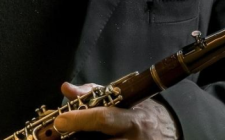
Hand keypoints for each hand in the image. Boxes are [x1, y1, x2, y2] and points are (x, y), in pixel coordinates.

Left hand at [53, 82, 180, 139]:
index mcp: (132, 119)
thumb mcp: (125, 99)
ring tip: (70, 136)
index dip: (80, 119)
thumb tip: (67, 89)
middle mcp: (132, 139)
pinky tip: (85, 139)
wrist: (169, 132)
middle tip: (56, 136)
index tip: (59, 120)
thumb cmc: (142, 113)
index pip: (104, 118)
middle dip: (72, 139)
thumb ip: (94, 94)